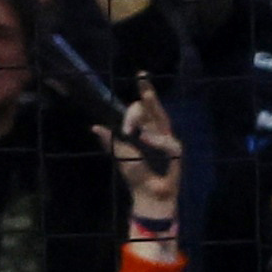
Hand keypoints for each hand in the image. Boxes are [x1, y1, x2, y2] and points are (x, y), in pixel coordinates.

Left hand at [104, 83, 183, 230]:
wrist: (148, 195)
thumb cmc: (135, 176)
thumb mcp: (119, 156)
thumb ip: (110, 141)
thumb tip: (95, 127)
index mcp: (142, 130)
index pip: (140, 111)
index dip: (132, 111)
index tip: (125, 125)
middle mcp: (156, 132)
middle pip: (153, 108)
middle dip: (148, 92)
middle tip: (141, 76)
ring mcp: (167, 139)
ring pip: (161, 117)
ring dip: (151, 107)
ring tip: (144, 95)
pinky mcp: (176, 151)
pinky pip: (166, 140)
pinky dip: (156, 140)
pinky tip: (145, 139)